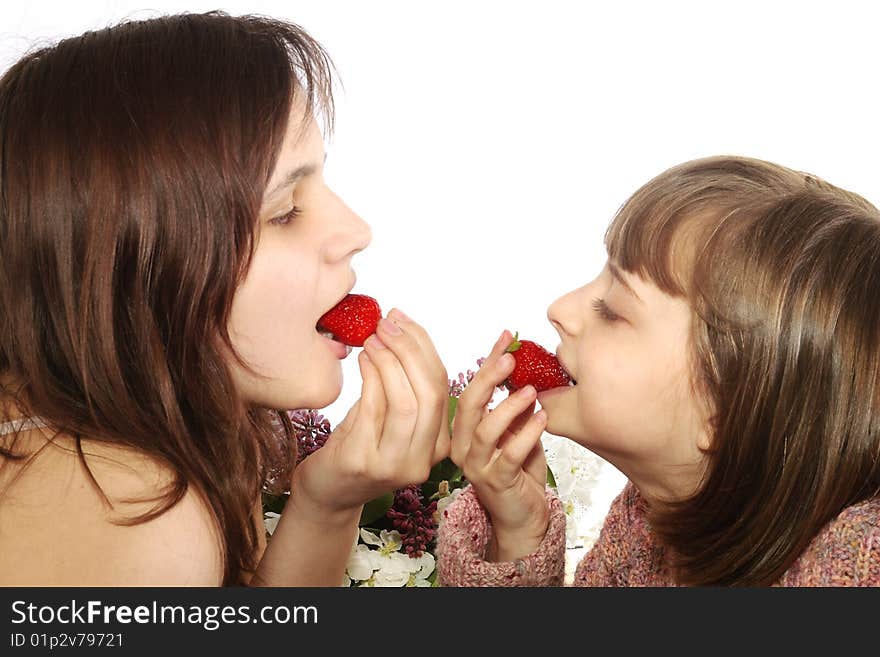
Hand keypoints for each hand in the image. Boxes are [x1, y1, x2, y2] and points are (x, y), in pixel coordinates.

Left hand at [289, 308, 449, 521]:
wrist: (327, 491)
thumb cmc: (359, 445)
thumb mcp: (389, 415)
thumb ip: (403, 382)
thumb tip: (401, 327)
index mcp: (440, 444)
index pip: (443, 385)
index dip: (425, 347)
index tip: (403, 319)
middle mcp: (425, 460)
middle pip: (430, 394)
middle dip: (410, 351)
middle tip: (386, 324)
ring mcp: (396, 466)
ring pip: (406, 404)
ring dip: (389, 363)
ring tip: (371, 338)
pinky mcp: (364, 464)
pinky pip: (373, 411)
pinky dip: (369, 378)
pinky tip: (361, 359)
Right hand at [450, 330, 549, 560]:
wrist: (522, 517)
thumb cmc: (519, 471)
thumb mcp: (517, 430)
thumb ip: (516, 405)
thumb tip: (526, 369)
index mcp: (464, 430)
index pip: (470, 388)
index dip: (487, 362)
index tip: (505, 338)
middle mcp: (463, 446)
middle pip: (468, 405)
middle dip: (488, 378)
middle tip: (510, 359)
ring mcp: (476, 466)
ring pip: (485, 430)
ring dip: (509, 406)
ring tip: (532, 391)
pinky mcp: (496, 482)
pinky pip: (509, 454)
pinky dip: (526, 434)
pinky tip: (543, 419)